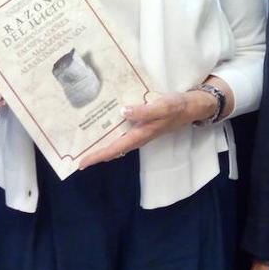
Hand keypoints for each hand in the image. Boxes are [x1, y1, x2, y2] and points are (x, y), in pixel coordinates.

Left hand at [76, 85, 221, 168]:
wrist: (193, 106)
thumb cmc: (178, 107)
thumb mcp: (163, 107)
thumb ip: (144, 111)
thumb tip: (123, 111)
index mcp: (140, 135)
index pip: (115, 150)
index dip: (98, 156)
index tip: (81, 164)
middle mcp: (137, 136)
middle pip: (112, 149)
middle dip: (95, 152)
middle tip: (75, 152)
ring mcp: (139, 131)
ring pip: (116, 141)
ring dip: (101, 143)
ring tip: (83, 140)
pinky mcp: (142, 123)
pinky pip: (122, 131)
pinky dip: (111, 130)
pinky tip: (103, 123)